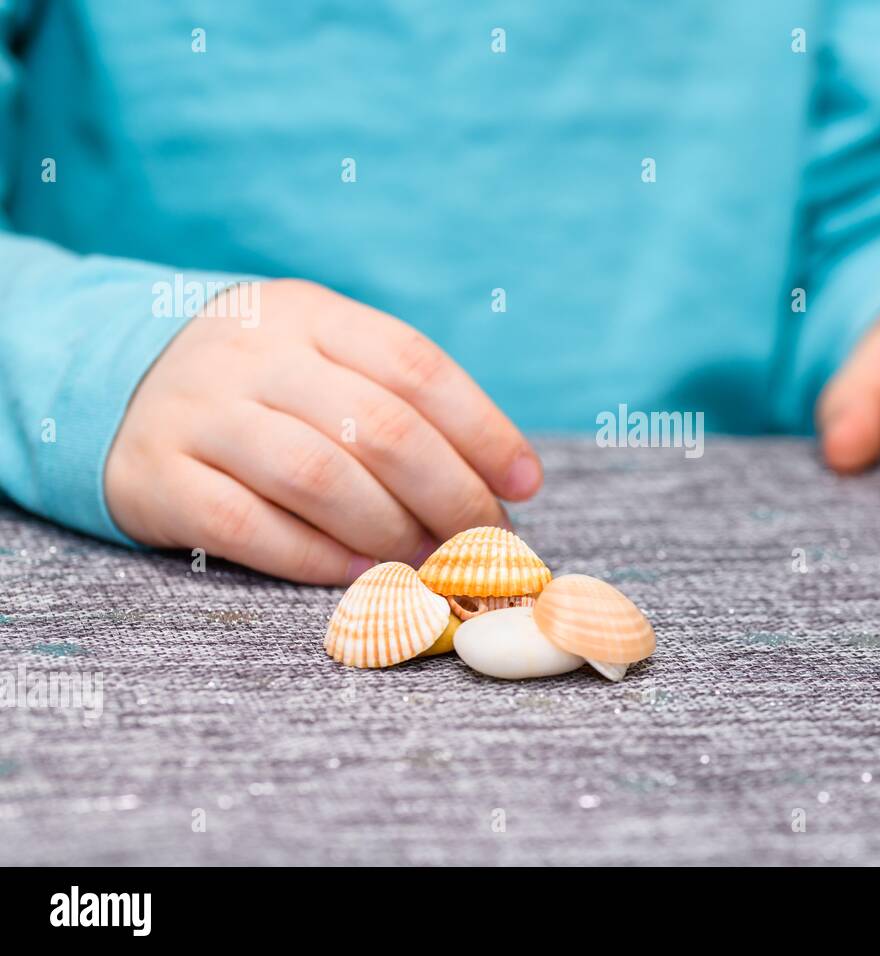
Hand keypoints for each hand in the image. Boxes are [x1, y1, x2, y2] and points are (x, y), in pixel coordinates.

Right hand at [105, 279, 541, 582]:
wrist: (114, 385)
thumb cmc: (261, 386)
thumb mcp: (322, 358)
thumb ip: (398, 401)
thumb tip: (502, 482)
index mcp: (309, 313)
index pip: (416, 367)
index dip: (483, 431)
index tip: (525, 486)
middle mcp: (252, 353)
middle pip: (379, 427)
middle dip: (450, 495)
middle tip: (481, 541)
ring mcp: (197, 411)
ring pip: (318, 477)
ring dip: (390, 532)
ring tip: (427, 561)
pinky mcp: (156, 475)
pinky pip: (249, 526)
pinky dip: (317, 559)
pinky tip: (361, 576)